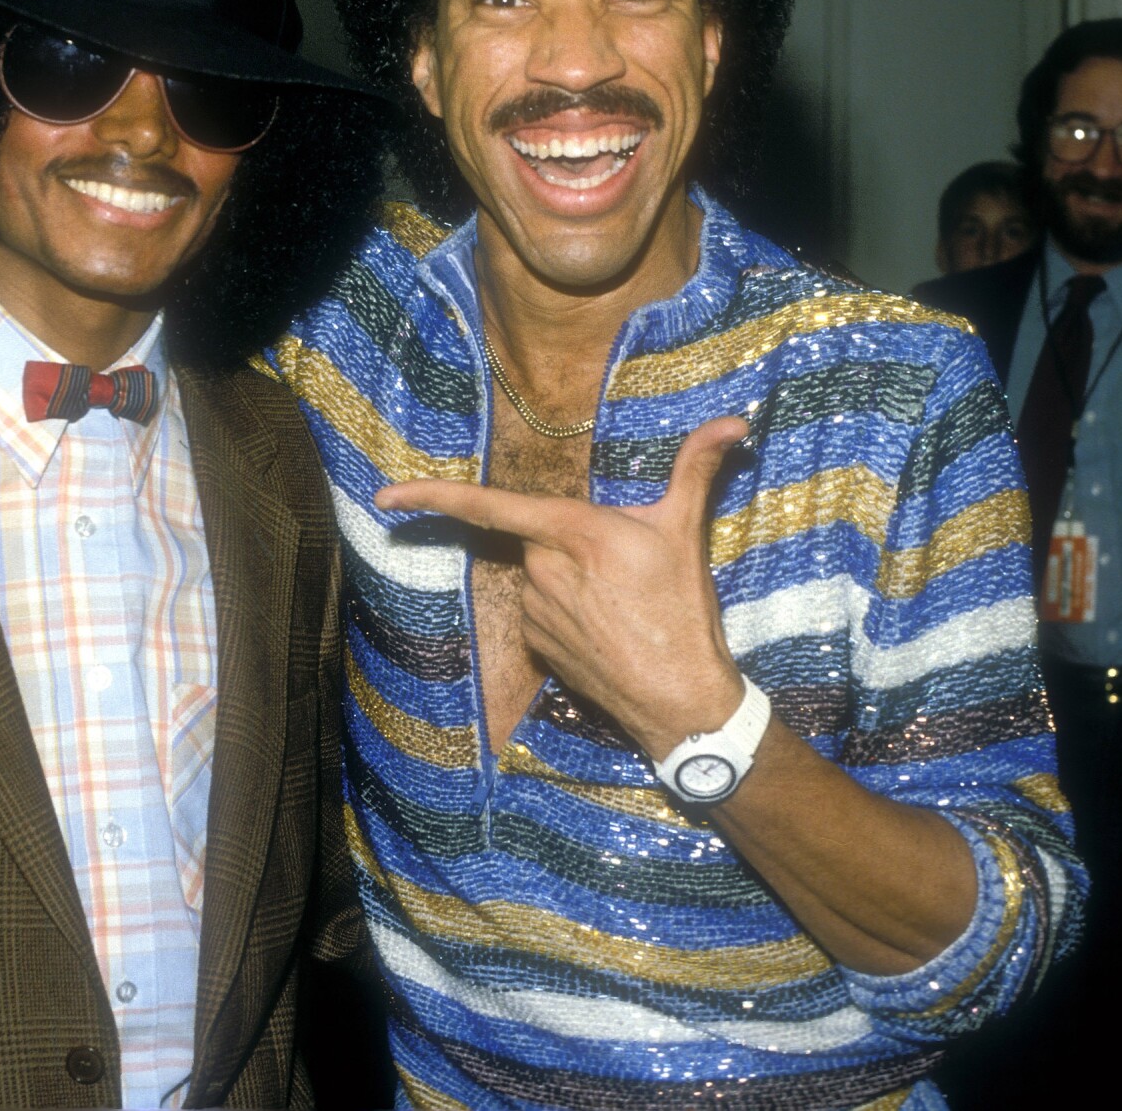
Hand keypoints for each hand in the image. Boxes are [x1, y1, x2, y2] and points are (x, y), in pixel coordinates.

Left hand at [374, 416, 748, 755]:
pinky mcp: (535, 644)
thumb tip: (734, 421)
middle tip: (624, 569)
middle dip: (571, 542)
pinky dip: (566, 610)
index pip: (489, 505)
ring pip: (539, 573)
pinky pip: (539, 610)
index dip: (432, 495)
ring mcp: (534, 611)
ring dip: (569, 577)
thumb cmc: (681, 612)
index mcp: (573, 533)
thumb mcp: (687, 532)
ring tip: (621, 603)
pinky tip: (604, 627)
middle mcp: (542, 570)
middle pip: (537, 536)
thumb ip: (697, 467)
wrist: (678, 699)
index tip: (386, 494)